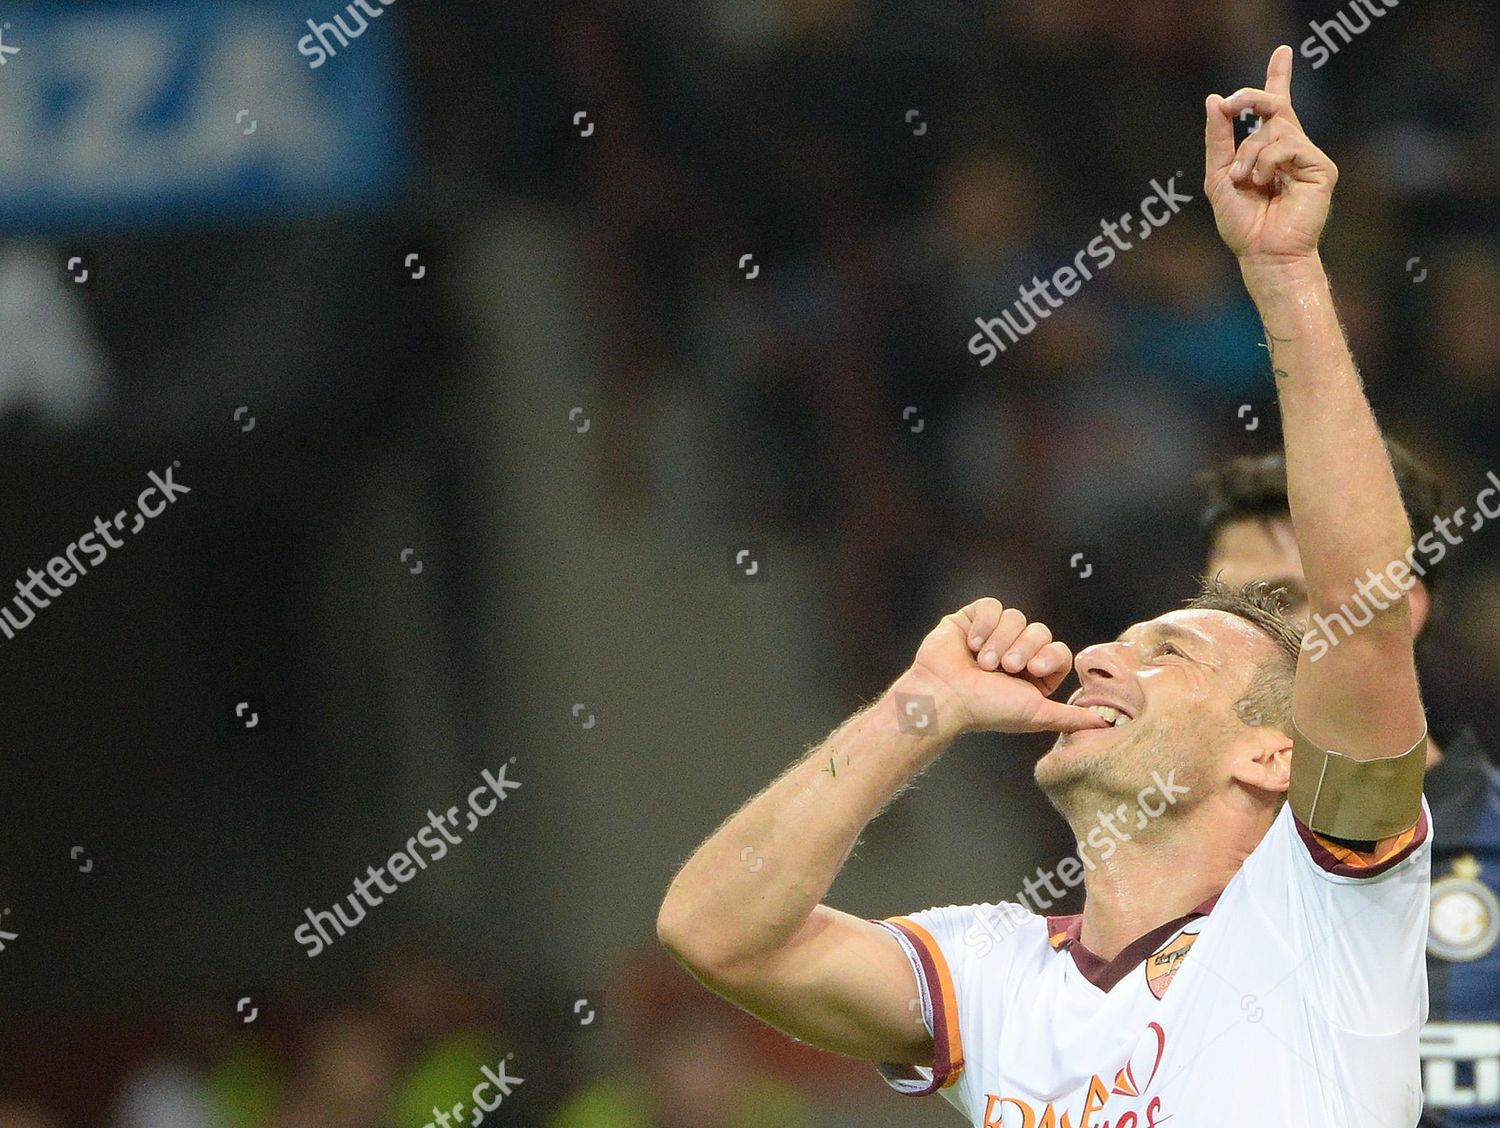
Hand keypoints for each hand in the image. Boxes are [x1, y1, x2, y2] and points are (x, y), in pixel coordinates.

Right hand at [904, 598, 1110, 735]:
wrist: (945, 697)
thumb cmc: (987, 710)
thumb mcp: (1037, 714)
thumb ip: (1072, 717)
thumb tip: (1108, 724)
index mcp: (1033, 674)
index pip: (1058, 650)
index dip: (1048, 655)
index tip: (1032, 670)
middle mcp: (1014, 652)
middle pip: (1039, 630)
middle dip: (1022, 648)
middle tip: (1005, 668)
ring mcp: (992, 634)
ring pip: (1015, 617)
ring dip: (999, 641)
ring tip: (982, 662)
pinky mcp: (971, 619)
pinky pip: (991, 606)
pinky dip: (983, 625)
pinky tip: (971, 644)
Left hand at [1204, 45, 1336, 264]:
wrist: (1261, 253)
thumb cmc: (1241, 222)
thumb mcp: (1218, 176)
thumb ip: (1218, 139)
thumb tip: (1215, 100)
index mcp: (1267, 150)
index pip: (1275, 107)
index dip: (1278, 78)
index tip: (1282, 51)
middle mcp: (1290, 148)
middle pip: (1275, 105)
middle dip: (1252, 97)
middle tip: (1233, 102)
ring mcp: (1307, 157)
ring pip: (1274, 129)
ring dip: (1249, 153)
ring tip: (1247, 181)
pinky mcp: (1321, 167)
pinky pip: (1288, 145)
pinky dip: (1267, 162)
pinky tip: (1264, 183)